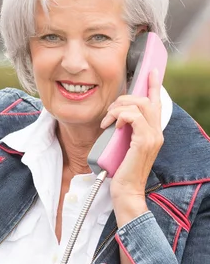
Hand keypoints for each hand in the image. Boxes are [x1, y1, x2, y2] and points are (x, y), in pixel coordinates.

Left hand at [99, 69, 162, 201]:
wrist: (125, 191)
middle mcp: (156, 132)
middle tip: (110, 110)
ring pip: (140, 105)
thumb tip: (115, 117)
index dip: (154, 85)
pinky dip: (120, 117)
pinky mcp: (144, 141)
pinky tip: (111, 126)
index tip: (151, 71)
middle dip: (125, 99)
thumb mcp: (122, 146)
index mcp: (152, 132)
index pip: (156, 103)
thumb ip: (124, 131)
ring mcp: (152, 137)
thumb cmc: (120, 172)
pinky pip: (134, 116)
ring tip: (107, 120)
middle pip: (146, 100)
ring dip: (119, 108)